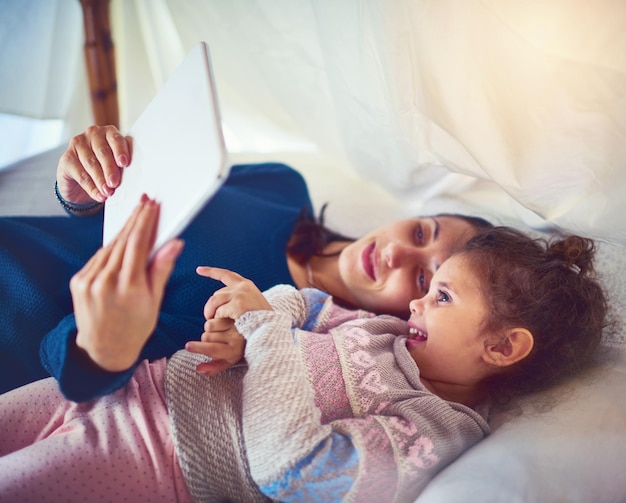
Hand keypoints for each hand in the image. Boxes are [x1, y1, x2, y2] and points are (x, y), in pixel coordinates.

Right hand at [56, 125, 130, 203]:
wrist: (82, 182)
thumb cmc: (106, 169)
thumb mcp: (117, 166)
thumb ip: (122, 166)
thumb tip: (131, 178)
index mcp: (109, 133)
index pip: (116, 139)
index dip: (120, 151)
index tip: (124, 163)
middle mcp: (93, 134)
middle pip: (102, 152)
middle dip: (110, 169)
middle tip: (115, 183)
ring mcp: (78, 144)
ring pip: (91, 163)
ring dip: (100, 180)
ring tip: (108, 192)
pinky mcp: (67, 158)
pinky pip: (80, 174)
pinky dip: (91, 187)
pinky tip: (98, 195)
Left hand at [71, 195, 183, 371]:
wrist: (103, 349)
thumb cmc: (136, 327)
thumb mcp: (155, 301)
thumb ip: (161, 269)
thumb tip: (175, 243)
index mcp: (128, 288)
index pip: (137, 244)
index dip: (145, 222)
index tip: (153, 206)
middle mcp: (105, 282)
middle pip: (123, 241)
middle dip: (136, 219)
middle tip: (146, 201)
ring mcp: (88, 281)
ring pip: (110, 247)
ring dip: (124, 230)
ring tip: (137, 215)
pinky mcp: (78, 281)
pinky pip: (99, 257)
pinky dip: (112, 246)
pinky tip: (122, 239)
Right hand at [185, 318, 244, 375]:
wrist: (254, 334)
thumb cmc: (236, 350)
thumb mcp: (227, 362)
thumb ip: (212, 368)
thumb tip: (198, 369)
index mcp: (233, 352)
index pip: (212, 349)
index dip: (198, 348)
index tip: (187, 346)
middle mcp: (235, 339)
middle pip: (206, 337)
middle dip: (205, 339)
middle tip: (213, 341)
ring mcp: (235, 325)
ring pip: (208, 326)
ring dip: (209, 329)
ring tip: (218, 332)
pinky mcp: (233, 315)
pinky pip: (214, 317)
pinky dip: (213, 320)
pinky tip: (220, 323)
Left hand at [196, 266, 271, 318]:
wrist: (270, 327)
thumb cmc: (260, 320)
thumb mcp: (251, 303)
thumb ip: (237, 298)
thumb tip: (217, 298)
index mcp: (246, 285)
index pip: (225, 274)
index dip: (211, 272)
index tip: (198, 269)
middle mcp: (243, 287)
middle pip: (216, 294)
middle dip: (211, 307)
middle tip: (209, 317)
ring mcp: (240, 295)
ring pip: (214, 301)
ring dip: (210, 313)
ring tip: (211, 321)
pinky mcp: (238, 305)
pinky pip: (219, 312)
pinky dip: (219, 319)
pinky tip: (226, 323)